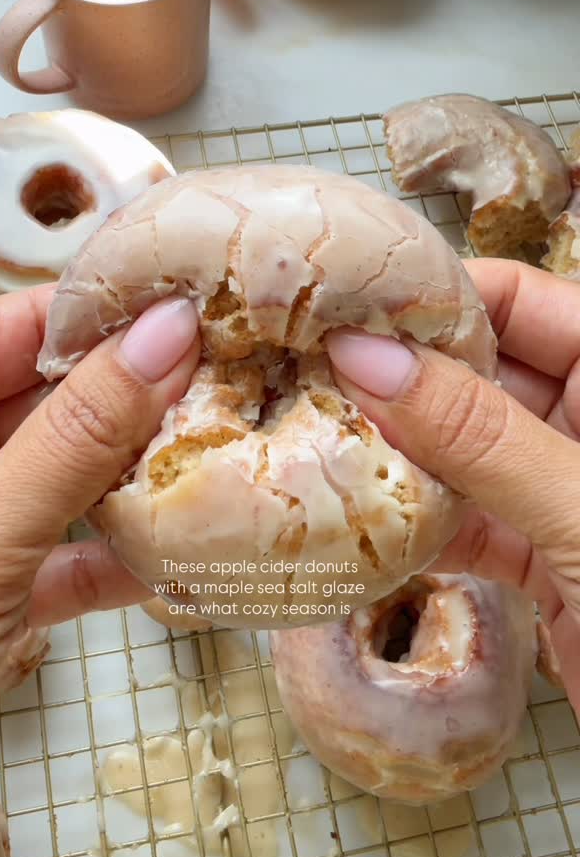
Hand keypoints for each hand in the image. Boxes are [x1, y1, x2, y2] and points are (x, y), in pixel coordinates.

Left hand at [0, 288, 199, 849]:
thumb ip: (76, 436)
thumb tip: (163, 335)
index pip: (9, 330)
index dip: (99, 319)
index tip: (189, 315)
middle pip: (48, 400)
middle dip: (134, 400)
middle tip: (226, 388)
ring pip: (65, 478)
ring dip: (136, 480)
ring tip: (216, 461)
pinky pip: (66, 557)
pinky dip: (120, 559)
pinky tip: (179, 558)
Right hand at [327, 259, 579, 717]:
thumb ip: (477, 433)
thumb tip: (364, 355)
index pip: (518, 299)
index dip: (434, 300)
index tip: (343, 312)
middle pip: (482, 371)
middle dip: (400, 377)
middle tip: (304, 375)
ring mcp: (564, 488)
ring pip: (467, 449)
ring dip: (399, 453)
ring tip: (311, 438)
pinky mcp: (547, 557)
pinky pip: (472, 519)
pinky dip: (421, 522)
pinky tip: (360, 521)